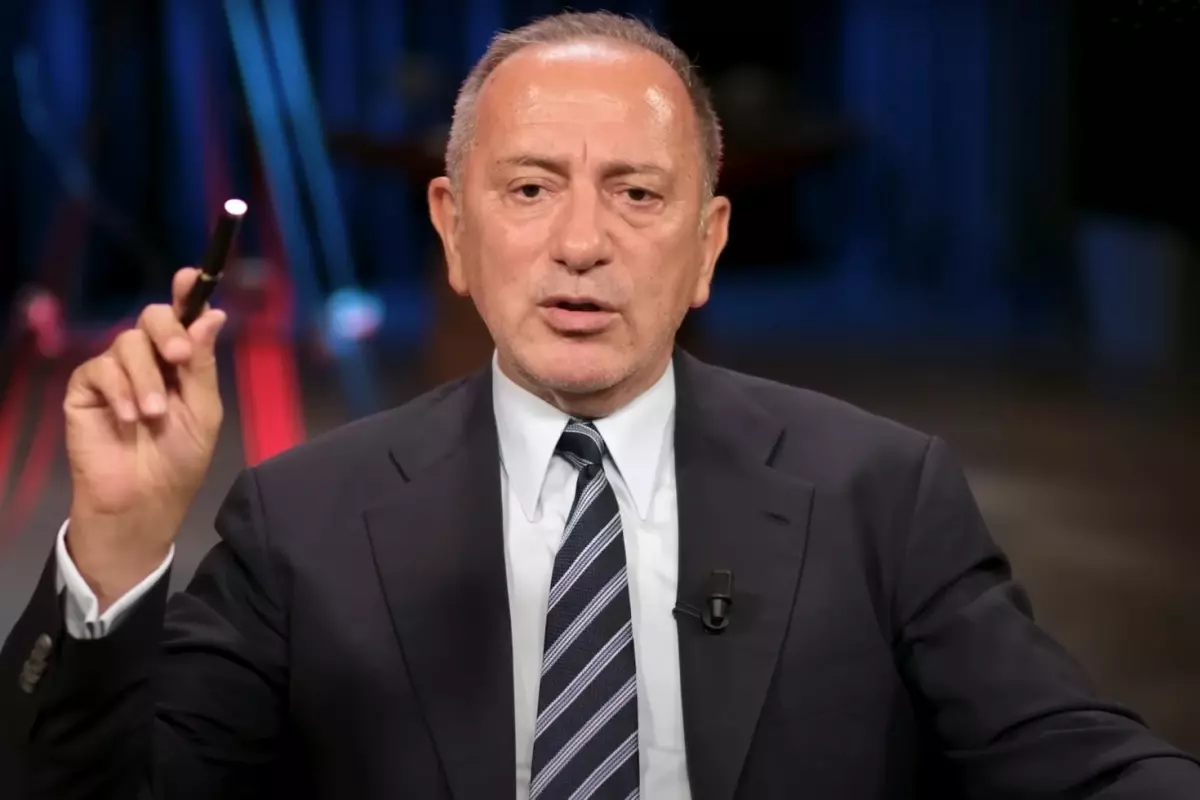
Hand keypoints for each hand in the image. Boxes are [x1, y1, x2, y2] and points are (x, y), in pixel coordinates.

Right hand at [63, 268, 226, 606]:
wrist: (143, 501)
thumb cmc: (179, 460)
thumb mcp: (202, 411)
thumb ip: (203, 364)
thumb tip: (214, 314)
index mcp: (182, 362)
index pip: (184, 317)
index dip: (187, 293)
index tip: (191, 276)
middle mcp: (149, 359)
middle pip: (153, 318)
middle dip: (169, 331)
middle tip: (180, 358)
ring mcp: (115, 372)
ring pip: (128, 343)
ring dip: (145, 379)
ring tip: (153, 415)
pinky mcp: (86, 388)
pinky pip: (100, 370)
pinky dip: (119, 391)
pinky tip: (129, 418)